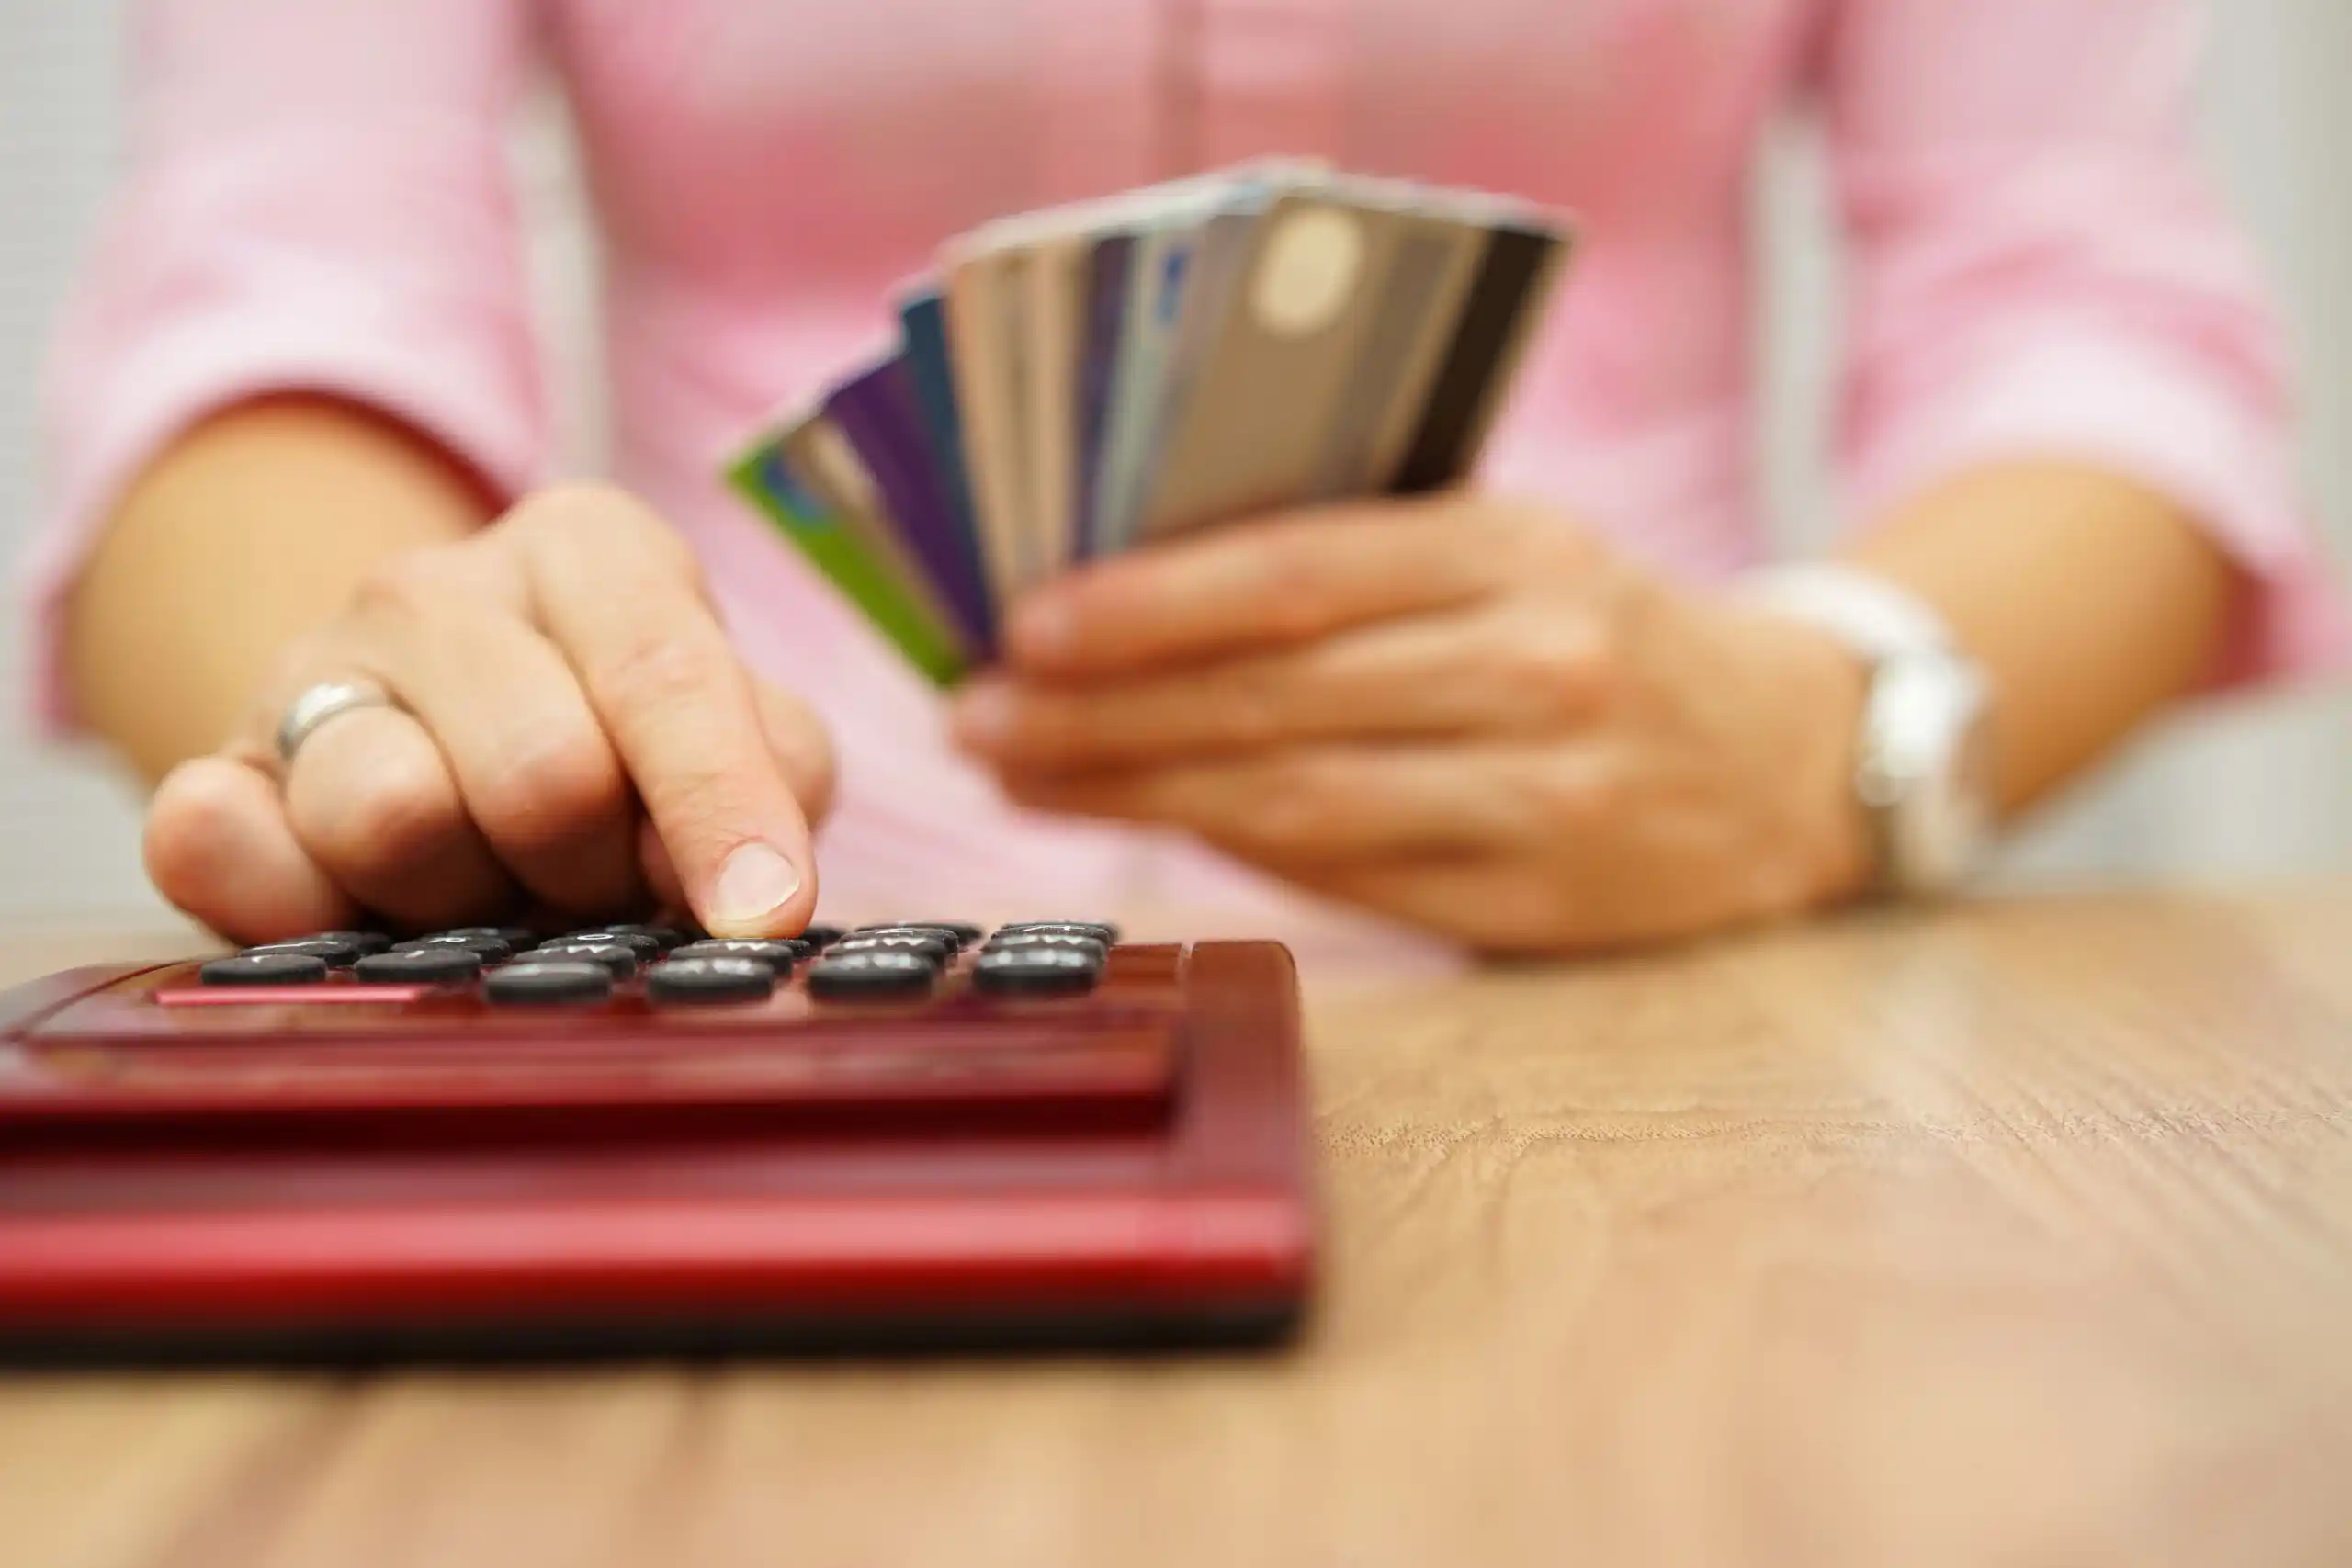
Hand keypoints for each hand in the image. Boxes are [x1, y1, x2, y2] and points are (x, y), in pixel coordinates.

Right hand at [145, 485, 832, 943]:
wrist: (438, 747)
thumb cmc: (626, 748)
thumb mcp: (739, 732)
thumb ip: (777, 777)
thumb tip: (757, 875)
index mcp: (588, 549)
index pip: (662, 672)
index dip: (718, 806)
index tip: (765, 913)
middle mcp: (434, 589)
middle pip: (542, 771)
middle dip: (594, 871)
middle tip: (596, 887)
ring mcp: (307, 671)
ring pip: (391, 814)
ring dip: (468, 901)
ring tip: (490, 891)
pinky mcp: (215, 771)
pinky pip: (217, 843)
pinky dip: (290, 902)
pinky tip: (353, 914)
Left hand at [951, 495, 1872, 954]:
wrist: (1792, 758)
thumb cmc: (1603, 626)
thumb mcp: (1511, 545)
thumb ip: (1354, 559)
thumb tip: (1132, 596)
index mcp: (1521, 549)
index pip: (1301, 573)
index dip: (1149, 604)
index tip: (1021, 623)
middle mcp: (1541, 669)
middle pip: (1276, 698)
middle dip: (1101, 711)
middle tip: (975, 716)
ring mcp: (1547, 799)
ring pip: (1297, 804)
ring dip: (1135, 791)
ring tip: (1019, 774)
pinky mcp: (1536, 908)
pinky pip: (1349, 884)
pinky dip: (1231, 855)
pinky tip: (1141, 828)